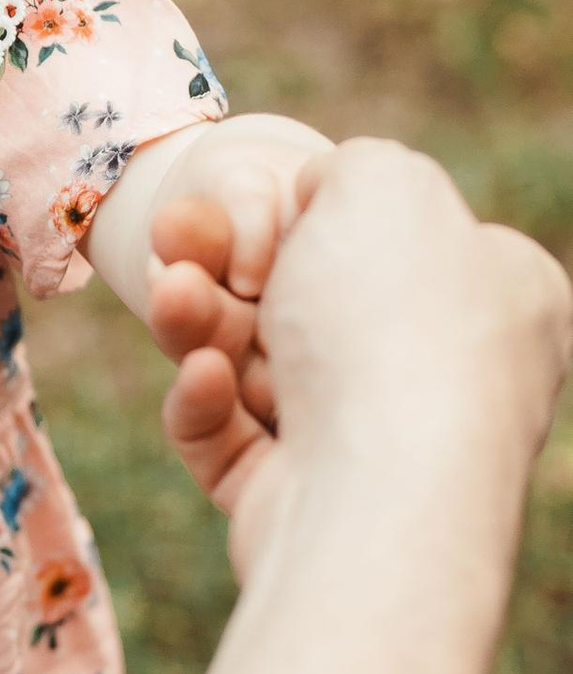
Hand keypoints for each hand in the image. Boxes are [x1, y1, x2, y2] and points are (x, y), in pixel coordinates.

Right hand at [153, 138, 569, 573]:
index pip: (403, 238)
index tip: (257, 205)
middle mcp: (449, 377)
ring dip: (202, 322)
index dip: (320, 213)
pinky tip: (204, 378)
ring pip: (258, 367)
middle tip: (172, 239)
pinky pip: (236, 439)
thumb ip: (351, 168)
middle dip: (226, 269)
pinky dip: (209, 403)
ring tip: (173, 293)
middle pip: (309, 302)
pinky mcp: (305, 506)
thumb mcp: (383, 182)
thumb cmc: (393, 327)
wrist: (378, 493)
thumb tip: (319, 202)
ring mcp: (376, 450)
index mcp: (501, 299)